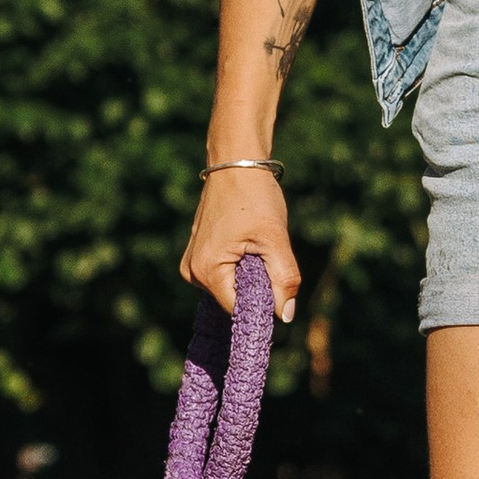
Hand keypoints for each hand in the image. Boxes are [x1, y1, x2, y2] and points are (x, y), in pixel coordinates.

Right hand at [183, 166, 299, 322]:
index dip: (263, 304)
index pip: (238, 309)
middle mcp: (192, 271)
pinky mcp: (198, 254)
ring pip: (230, 286)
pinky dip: (241, 265)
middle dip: (257, 286)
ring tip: (256, 244)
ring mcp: (192, 263)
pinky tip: (247, 242)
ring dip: (249, 275)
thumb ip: (283, 278)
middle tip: (268, 255)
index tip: (280, 288)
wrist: (236, 162)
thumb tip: (286, 316)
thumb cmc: (254, 196)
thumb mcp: (275, 238)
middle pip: (233, 298)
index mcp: (207, 270)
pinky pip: (224, 273)